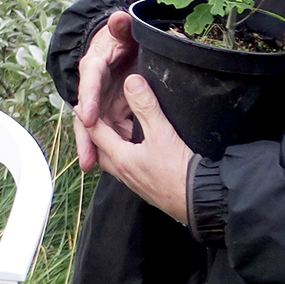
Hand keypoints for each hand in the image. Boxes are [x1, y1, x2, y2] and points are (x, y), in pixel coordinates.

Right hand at [73, 11, 140, 171]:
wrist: (119, 45)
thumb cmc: (119, 38)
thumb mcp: (121, 31)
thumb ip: (122, 26)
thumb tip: (119, 17)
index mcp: (93, 65)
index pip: (90, 81)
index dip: (89, 99)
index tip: (88, 116)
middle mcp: (93, 86)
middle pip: (86, 113)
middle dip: (86, 137)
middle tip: (87, 159)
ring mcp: (101, 100)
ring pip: (96, 126)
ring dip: (94, 147)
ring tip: (92, 166)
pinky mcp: (113, 109)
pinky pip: (112, 128)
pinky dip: (113, 144)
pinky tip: (117, 162)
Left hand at [84, 74, 194, 223]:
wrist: (202, 202)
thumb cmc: (181, 171)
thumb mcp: (163, 133)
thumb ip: (146, 106)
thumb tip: (131, 81)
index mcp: (121, 158)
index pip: (95, 132)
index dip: (87, 116)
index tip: (82, 102)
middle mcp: (123, 172)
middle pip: (99, 148)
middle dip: (94, 131)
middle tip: (92, 115)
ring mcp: (134, 182)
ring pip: (112, 159)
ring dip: (108, 143)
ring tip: (111, 127)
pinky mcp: (146, 186)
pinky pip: (126, 166)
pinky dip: (123, 153)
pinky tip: (134, 147)